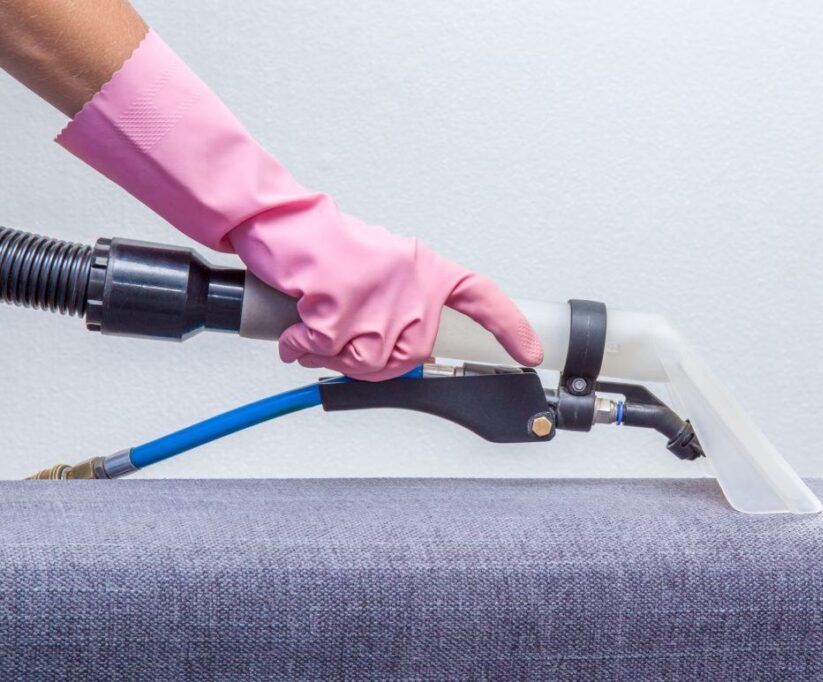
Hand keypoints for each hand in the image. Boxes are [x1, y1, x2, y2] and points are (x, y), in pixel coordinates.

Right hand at [230, 196, 542, 380]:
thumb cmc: (325, 247)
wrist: (280, 221)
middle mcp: (410, 280)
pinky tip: (296, 325)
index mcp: (425, 270)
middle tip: (338, 335)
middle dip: (368, 358)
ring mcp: (376, 291)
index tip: (531, 352)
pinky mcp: (339, 300)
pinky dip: (302, 346)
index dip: (509, 327)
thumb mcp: (381, 270)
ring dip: (330, 353)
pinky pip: (326, 349)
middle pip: (408, 355)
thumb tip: (395, 356)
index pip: (482, 298)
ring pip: (366, 359)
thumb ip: (400, 310)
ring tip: (313, 321)